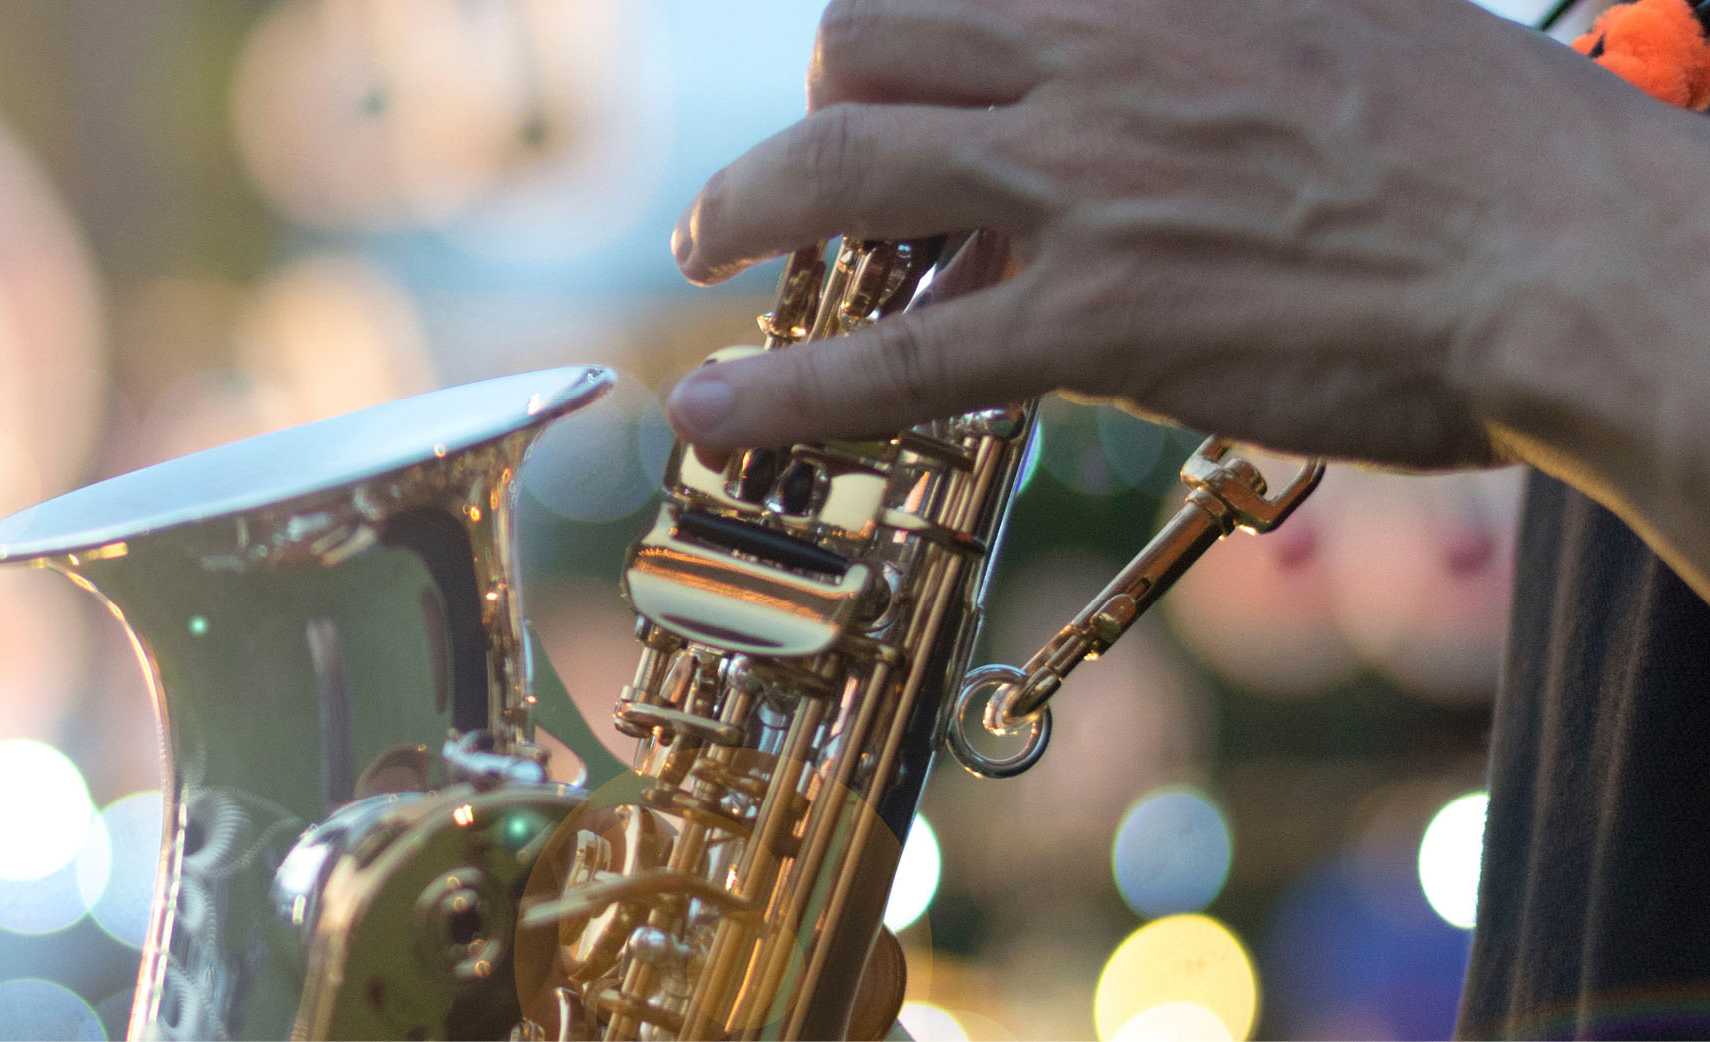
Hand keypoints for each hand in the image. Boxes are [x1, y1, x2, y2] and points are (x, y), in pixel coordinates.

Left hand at [663, 0, 1709, 475]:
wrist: (1576, 250)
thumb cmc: (1491, 151)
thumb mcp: (1340, 26)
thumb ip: (1215, 37)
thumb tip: (1138, 72)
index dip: (898, 34)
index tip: (884, 79)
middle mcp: (1102, 59)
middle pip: (868, 40)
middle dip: (814, 103)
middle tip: (800, 170)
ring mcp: (1089, 188)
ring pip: (842, 169)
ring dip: (740, 206)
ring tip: (702, 243)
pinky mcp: (1102, 320)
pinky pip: (900, 357)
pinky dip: (788, 390)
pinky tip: (714, 409)